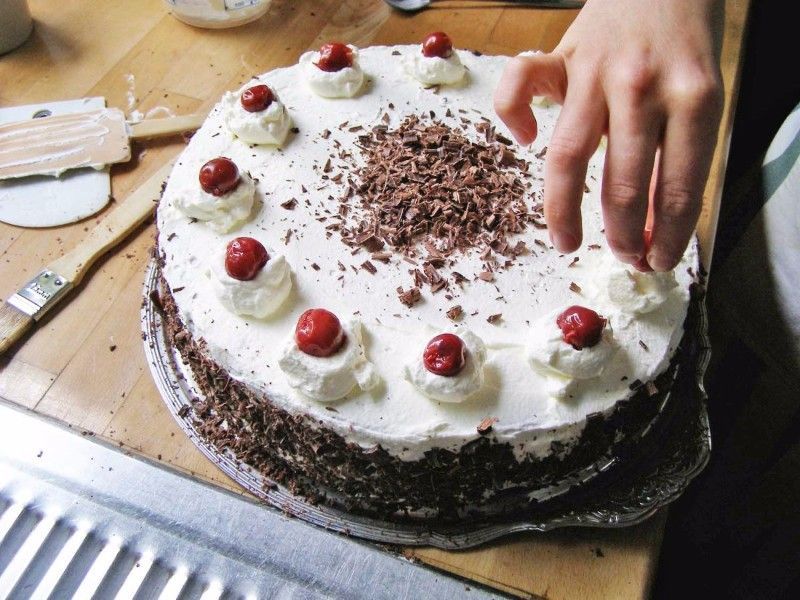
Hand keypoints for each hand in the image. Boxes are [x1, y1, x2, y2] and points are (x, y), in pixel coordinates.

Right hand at [494, 0, 723, 270]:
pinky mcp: (560, 56)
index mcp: (692, 99)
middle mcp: (641, 89)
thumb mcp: (702, 97)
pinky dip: (512, 114)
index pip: (678, 189)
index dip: (666, 237)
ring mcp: (595, 72)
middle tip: (622, 258)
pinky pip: (520, 86)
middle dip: (622, 235)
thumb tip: (653, 228)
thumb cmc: (686, 44)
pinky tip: (524, 137)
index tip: (656, 262)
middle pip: (623, 184)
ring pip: (569, 157)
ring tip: (567, 243)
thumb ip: (678, 156)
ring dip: (565, 212)